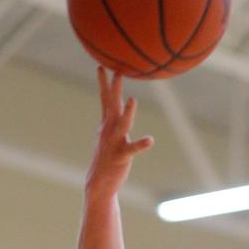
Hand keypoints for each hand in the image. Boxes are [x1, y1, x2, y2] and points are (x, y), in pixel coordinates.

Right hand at [86, 68, 152, 195]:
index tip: (102, 66)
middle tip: (117, 71)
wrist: (99, 183)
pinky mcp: (121, 156)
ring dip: (128, 113)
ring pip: (122, 124)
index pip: (105, 100)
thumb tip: (117, 108)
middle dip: (114, 88)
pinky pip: (133, 149)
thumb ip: (113, 121)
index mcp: (106, 125)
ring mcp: (114, 142)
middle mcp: (109, 130)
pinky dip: (141, 145)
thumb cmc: (106, 159)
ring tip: (133, 100)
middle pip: (112, 105)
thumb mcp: (108, 136)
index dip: (104, 83)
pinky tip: (150, 140)